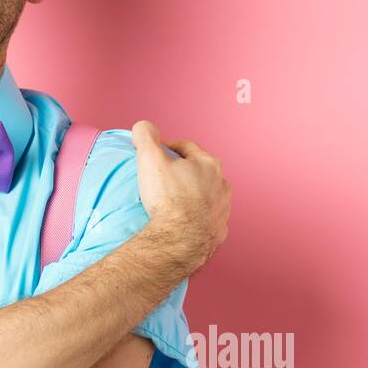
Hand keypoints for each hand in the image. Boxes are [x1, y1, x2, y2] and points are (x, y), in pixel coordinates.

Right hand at [130, 120, 231, 272]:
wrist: (180, 241)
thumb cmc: (168, 199)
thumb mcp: (150, 159)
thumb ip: (146, 137)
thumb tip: (144, 127)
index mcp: (207, 164)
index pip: (186, 147)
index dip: (168, 148)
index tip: (156, 154)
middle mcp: (221, 184)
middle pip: (200, 170)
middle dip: (184, 171)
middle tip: (164, 179)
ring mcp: (223, 209)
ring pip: (208, 195)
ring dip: (194, 195)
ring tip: (176, 202)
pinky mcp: (220, 230)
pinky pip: (208, 218)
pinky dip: (198, 217)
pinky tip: (185, 222)